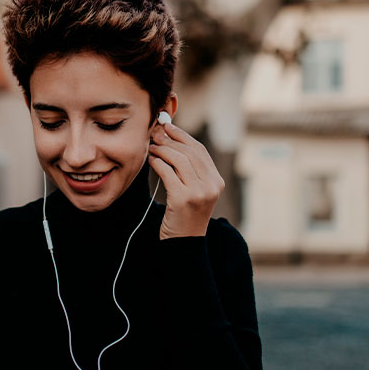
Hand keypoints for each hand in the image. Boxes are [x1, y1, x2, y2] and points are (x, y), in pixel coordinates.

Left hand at [148, 122, 224, 238]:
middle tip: (154, 134)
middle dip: (169, 140)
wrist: (184, 243)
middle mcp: (211, 185)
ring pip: (178, 159)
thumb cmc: (185, 215)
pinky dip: (157, 163)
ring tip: (151, 147)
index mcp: (216, 181)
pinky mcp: (182, 199)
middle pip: (189, 152)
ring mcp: (198, 192)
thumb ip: (189, 170)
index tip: (168, 127)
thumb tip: (170, 139)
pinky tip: (151, 161)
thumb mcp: (194, 191)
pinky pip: (167, 172)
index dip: (182, 136)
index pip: (200, 150)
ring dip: (162, 150)